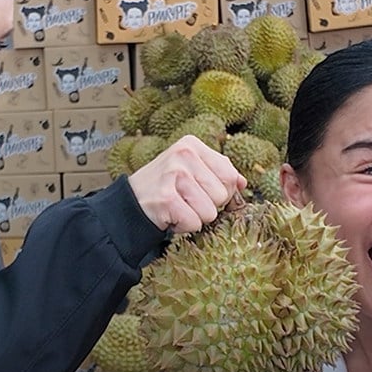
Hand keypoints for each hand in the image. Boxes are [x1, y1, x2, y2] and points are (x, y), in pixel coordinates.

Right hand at [127, 136, 245, 233]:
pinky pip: (194, 223)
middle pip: (222, 195)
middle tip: (185, 200)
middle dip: (207, 205)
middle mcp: (183, 154)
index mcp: (192, 144)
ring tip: (177, 207)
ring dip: (195, 217)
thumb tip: (242, 183)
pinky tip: (169, 215)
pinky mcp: (166, 198)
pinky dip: (183, 226)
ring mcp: (174, 175)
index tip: (199, 191)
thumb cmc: (164, 188)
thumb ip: (218, 173)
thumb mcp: (190, 170)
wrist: (128, 204)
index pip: (230, 175)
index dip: (220, 191)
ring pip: (210, 212)